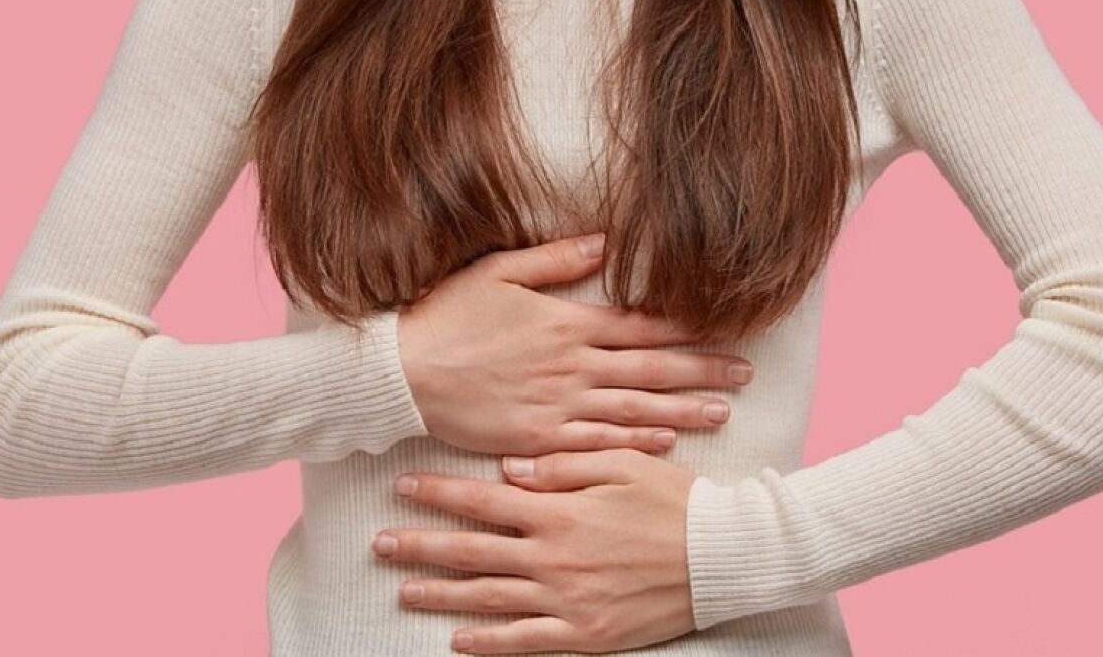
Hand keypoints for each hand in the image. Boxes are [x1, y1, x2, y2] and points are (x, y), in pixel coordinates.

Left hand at [372, 448, 698, 653]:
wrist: (722, 556)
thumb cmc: (676, 501)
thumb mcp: (623, 464)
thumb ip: (564, 465)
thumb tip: (510, 471)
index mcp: (560, 511)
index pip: (484, 501)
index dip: (439, 494)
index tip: (402, 488)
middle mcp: (553, 557)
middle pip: (472, 551)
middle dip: (421, 545)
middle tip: (380, 543)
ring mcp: (565, 599)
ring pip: (487, 597)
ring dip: (440, 594)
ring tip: (401, 590)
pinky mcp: (583, 632)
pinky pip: (524, 642)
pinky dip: (488, 643)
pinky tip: (458, 640)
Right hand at [397, 232, 753, 455]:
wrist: (401, 373)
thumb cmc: (445, 317)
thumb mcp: (498, 272)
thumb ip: (554, 259)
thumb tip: (605, 241)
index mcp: (565, 322)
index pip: (640, 323)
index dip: (687, 326)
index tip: (725, 327)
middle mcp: (571, 364)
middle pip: (651, 367)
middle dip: (702, 370)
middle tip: (746, 374)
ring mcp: (557, 404)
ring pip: (634, 407)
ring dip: (683, 409)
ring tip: (724, 411)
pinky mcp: (538, 437)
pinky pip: (597, 441)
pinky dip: (634, 441)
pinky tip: (666, 442)